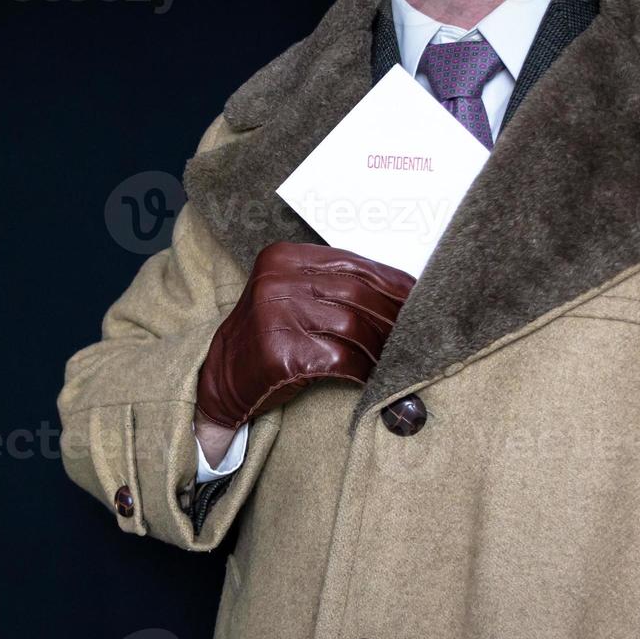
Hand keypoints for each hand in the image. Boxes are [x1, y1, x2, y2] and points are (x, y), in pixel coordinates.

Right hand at [195, 242, 415, 437]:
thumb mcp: (288, 295)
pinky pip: (340, 359)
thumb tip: (395, 292)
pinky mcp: (282, 354)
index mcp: (283, 258)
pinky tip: (373, 376)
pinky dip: (363, 369)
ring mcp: (277, 316)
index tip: (418, 297)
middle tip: (416, 332)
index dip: (392, 282)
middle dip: (392, 316)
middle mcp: (277, 281)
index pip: (353, 263)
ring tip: (396, 357)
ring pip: (352, 327)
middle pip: (357, 294)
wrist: (221, 380)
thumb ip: (329, 284)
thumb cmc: (266, 337)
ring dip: (381, 346)